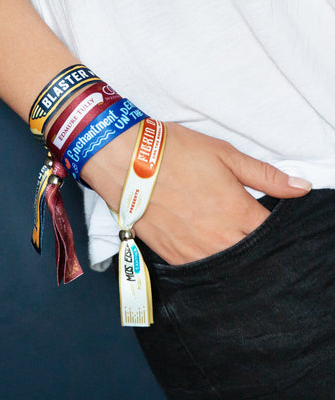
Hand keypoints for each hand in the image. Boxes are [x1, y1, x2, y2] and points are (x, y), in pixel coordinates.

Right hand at [82, 122, 311, 264]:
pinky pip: (198, 269)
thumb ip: (266, 175)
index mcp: (237, 212)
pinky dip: (206, 260)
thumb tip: (302, 187)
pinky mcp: (172, 255)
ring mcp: (193, 250)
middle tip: (244, 229)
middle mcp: (219, 237)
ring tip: (223, 238)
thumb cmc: (176, 153)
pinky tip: (203, 246)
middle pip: (251, 255)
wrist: (129, 162)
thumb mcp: (225, 155)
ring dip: (231, 254)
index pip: (270, 234)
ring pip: (226, 266)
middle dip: (255, 245)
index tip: (266, 221)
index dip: (274, 230)